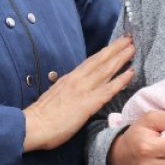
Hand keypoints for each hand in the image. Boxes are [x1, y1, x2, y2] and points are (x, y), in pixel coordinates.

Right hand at [22, 36, 134, 151]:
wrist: (31, 126)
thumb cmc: (41, 116)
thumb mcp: (56, 96)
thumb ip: (67, 91)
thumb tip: (76, 91)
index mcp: (69, 78)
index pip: (90, 62)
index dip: (104, 53)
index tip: (116, 44)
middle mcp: (77, 80)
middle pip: (100, 60)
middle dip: (116, 49)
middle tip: (130, 38)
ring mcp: (83, 90)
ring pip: (105, 70)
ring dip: (121, 58)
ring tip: (133, 48)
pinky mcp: (87, 103)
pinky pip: (108, 90)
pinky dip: (120, 80)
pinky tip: (130, 73)